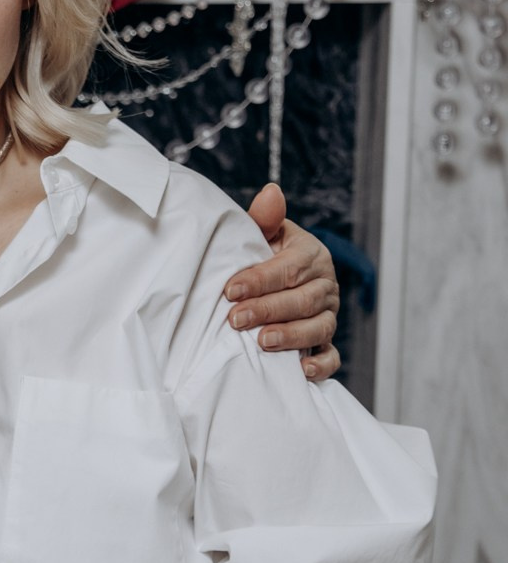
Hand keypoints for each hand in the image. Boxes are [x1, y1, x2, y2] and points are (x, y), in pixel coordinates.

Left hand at [230, 185, 340, 382]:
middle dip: (268, 310)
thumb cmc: (265, 256)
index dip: (259, 280)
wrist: (277, 281)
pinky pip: (332, 356)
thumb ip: (265, 219)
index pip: (289, 268)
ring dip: (291, 336)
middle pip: (303, 300)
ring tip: (262, 342)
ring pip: (319, 327)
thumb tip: (270, 192)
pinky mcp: (327, 342)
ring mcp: (328, 315)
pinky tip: (300, 370)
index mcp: (311, 255)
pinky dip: (320, 365)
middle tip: (236, 319)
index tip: (230, 290)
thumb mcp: (264, 235)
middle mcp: (325, 285)